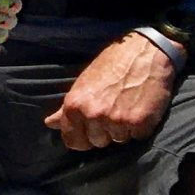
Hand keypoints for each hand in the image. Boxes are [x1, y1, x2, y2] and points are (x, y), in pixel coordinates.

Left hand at [44, 34, 178, 150]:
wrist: (145, 52)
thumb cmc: (112, 65)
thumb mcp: (83, 83)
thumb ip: (66, 108)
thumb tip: (49, 124)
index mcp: (75, 106)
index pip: (73, 141)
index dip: (82, 138)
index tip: (90, 131)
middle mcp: (93, 115)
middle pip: (97, 142)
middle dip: (105, 131)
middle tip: (114, 110)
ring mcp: (117, 120)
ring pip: (119, 140)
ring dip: (124, 129)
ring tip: (128, 106)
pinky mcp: (140, 122)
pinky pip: (138, 136)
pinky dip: (141, 127)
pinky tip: (141, 108)